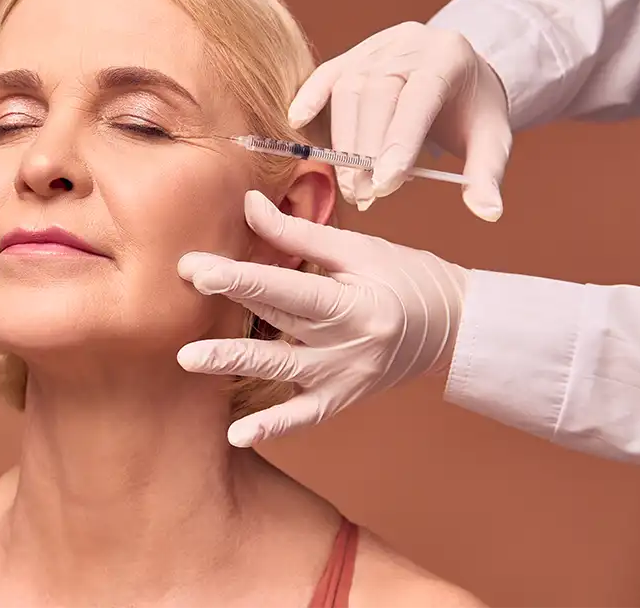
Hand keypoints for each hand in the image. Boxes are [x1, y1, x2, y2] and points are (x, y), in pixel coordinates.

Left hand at [176, 191, 469, 446]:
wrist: (455, 328)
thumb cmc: (406, 278)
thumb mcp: (359, 250)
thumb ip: (298, 234)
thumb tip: (249, 204)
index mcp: (357, 302)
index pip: (288, 288)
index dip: (241, 276)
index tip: (197, 267)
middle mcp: (351, 345)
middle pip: (280, 322)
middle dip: (229, 305)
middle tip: (184, 292)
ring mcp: (346, 377)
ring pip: (282, 369)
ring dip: (234, 364)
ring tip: (188, 360)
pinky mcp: (342, 397)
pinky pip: (304, 416)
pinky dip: (274, 426)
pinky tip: (237, 436)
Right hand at [288, 21, 511, 220]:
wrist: (461, 71)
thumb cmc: (472, 109)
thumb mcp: (491, 139)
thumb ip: (487, 175)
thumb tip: (489, 213)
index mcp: (449, 56)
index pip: (419, 97)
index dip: (399, 142)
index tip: (385, 185)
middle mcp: (410, 43)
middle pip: (378, 94)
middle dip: (367, 150)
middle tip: (364, 196)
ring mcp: (377, 46)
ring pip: (349, 89)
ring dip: (344, 142)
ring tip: (350, 185)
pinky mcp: (352, 55)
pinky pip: (325, 74)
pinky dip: (310, 97)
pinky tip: (298, 123)